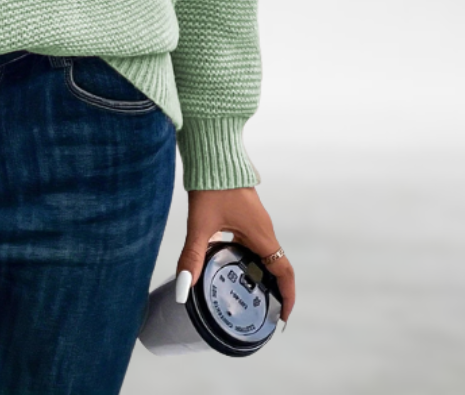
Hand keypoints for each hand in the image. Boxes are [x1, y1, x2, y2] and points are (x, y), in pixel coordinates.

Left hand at [176, 187, 295, 322]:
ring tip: (241, 291)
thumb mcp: (201, 224)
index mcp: (261, 234)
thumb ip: (192, 256)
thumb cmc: (212, 186)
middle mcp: (263, 229)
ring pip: (259, 252)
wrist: (213, 153)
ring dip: (254, 272)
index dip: (287, 296)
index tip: (283, 317)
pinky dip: (242, 255)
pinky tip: (222, 261)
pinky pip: (248, 240)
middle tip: (259, 310)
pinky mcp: (242, 212)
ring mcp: (253, 220)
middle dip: (270, 289)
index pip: (284, 271)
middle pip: (273, 265)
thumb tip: (182, 288)